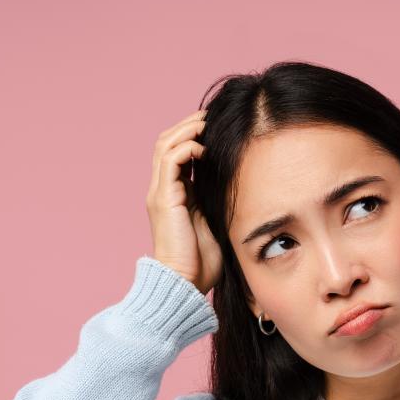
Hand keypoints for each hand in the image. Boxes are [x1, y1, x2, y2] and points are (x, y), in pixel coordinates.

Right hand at [145, 108, 222, 294]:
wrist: (184, 283)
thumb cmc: (202, 262)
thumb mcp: (214, 223)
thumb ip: (217, 201)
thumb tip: (239, 184)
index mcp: (173, 195)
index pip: (176, 153)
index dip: (192, 136)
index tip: (215, 128)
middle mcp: (162, 190)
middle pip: (166, 142)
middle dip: (188, 125)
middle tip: (210, 116)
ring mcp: (160, 194)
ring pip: (165, 145)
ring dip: (187, 130)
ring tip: (206, 123)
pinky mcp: (164, 199)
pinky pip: (170, 161)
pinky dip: (186, 147)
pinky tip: (203, 148)